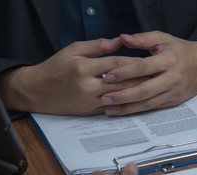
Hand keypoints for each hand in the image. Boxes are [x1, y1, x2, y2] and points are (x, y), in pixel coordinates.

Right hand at [0, 38, 146, 115]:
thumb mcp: (73, 50)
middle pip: (121, 83)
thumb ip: (98, 45)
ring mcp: (89, 101)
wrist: (37, 91)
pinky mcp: (90, 112)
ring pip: (119, 97)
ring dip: (137, 93)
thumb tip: (119, 41)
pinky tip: (138, 100)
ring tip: (153, 88)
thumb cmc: (55, 67)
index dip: (133, 62)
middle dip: (141, 79)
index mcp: (83, 68)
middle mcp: (87, 86)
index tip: (149, 60)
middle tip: (158, 75)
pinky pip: (113, 107)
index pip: (115, 64)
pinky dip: (126, 103)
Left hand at [100, 31, 196, 115]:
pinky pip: (153, 108)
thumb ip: (142, 39)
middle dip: (122, 96)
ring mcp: (173, 92)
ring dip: (127, 108)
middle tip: (104, 98)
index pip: (143, 68)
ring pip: (147, 104)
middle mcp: (172, 78)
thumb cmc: (179, 50)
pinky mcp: (173, 102)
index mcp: (169, 60)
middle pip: (144, 90)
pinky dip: (136, 111)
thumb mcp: (163, 39)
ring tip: (108, 109)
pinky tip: (123, 111)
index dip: (124, 72)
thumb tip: (121, 38)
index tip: (106, 75)